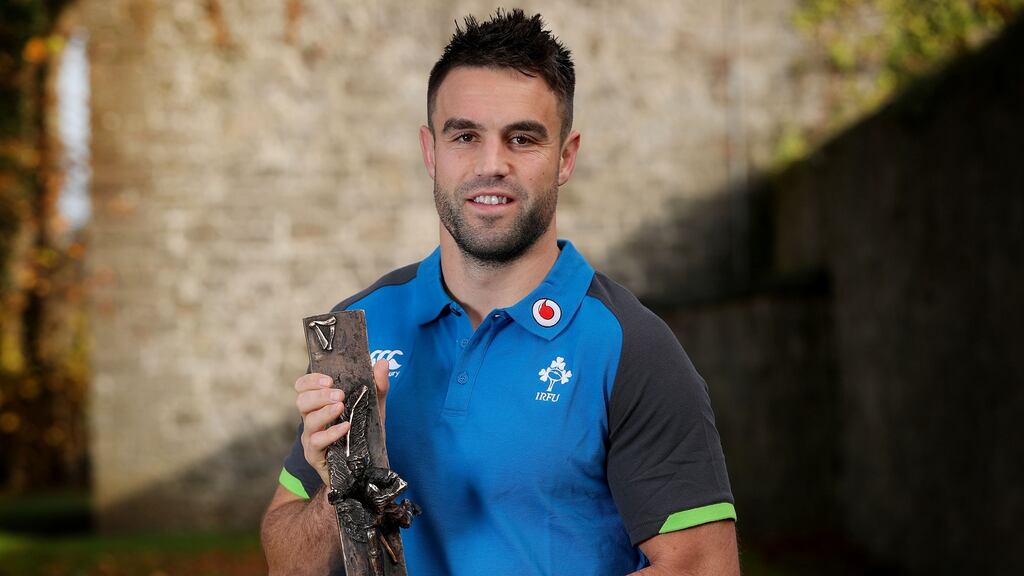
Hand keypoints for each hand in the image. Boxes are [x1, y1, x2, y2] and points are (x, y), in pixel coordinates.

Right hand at [295, 360, 390, 485]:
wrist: (366, 466)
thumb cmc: (364, 432)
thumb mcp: (374, 407)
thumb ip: (378, 386)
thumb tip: (382, 363)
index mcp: (320, 404)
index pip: (303, 387)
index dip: (310, 381)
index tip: (328, 379)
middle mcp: (311, 419)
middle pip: (302, 402)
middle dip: (319, 395)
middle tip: (338, 394)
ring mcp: (311, 438)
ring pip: (308, 421)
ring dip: (324, 412)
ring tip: (341, 407)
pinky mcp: (315, 455)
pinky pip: (317, 442)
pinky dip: (331, 434)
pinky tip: (345, 428)